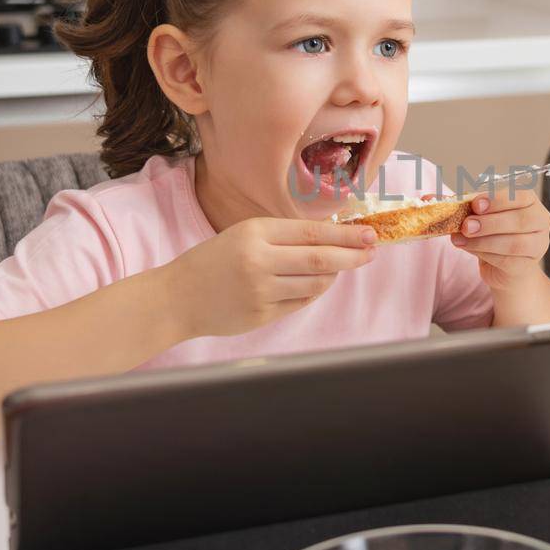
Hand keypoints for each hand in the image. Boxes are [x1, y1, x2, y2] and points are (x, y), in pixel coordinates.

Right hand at [165, 217, 376, 337]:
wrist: (177, 297)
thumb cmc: (214, 261)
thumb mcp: (244, 234)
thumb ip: (283, 236)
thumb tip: (332, 237)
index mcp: (254, 234)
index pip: (312, 233)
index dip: (346, 235)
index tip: (370, 234)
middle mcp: (259, 262)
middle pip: (321, 260)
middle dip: (353, 256)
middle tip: (371, 252)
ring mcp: (261, 292)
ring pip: (316, 284)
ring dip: (334, 276)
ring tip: (339, 267)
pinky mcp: (261, 316)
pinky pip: (301, 302)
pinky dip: (314, 291)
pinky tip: (315, 284)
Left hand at [450, 187, 549, 289]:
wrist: (504, 267)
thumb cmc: (492, 234)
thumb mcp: (476, 216)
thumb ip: (456, 206)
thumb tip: (425, 199)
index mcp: (529, 201)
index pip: (520, 196)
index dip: (498, 199)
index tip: (475, 204)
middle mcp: (540, 221)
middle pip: (520, 220)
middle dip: (490, 222)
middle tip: (466, 225)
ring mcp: (538, 245)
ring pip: (514, 243)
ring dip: (484, 241)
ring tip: (461, 239)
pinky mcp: (528, 266)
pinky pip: (508, 260)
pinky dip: (486, 254)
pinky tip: (470, 249)